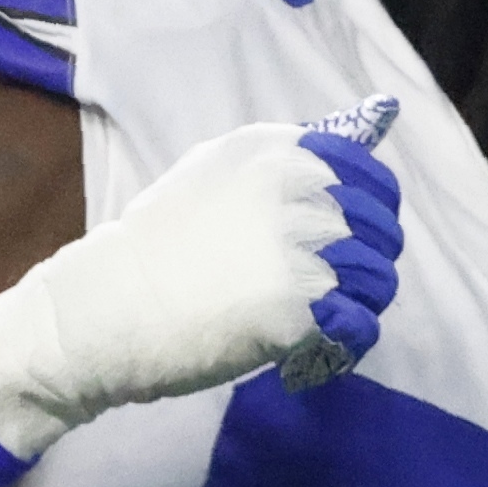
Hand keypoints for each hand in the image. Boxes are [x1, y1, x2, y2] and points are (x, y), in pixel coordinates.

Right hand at [0, 105, 403, 451]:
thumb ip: (276, 167)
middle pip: (380, 230)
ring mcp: (303, 246)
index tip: (347, 243)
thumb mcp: (209, 177)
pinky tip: (311, 349)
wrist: (107, 310)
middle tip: (329, 294)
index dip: (370, 215)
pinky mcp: (302, 305)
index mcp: (277, 150)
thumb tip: (356, 136)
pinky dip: (346, 343)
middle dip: (366, 264)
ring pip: (378, 279)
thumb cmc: (152, 252)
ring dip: (357, 307)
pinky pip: (360, 325)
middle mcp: (298, 188)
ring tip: (319, 325)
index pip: (368, 175)